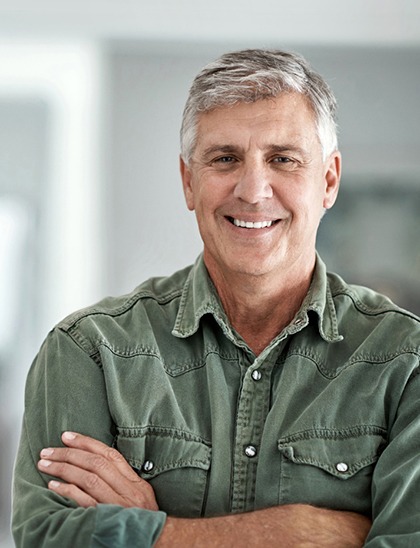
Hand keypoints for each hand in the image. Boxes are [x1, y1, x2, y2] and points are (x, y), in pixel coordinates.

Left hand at [37, 431, 158, 510]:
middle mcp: (128, 491)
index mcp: (136, 483)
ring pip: (89, 479)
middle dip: (69, 454)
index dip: (87, 443)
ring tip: (46, 465)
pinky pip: (85, 502)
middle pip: (96, 464)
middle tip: (48, 451)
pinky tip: (54, 486)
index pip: (110, 455)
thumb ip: (124, 481)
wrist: (157, 543)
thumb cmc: (144, 522)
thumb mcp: (142, 497)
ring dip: (64, 469)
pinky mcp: (107, 519)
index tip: (67, 436)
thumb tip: (99, 465)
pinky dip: (68, 491)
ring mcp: (118, 505)